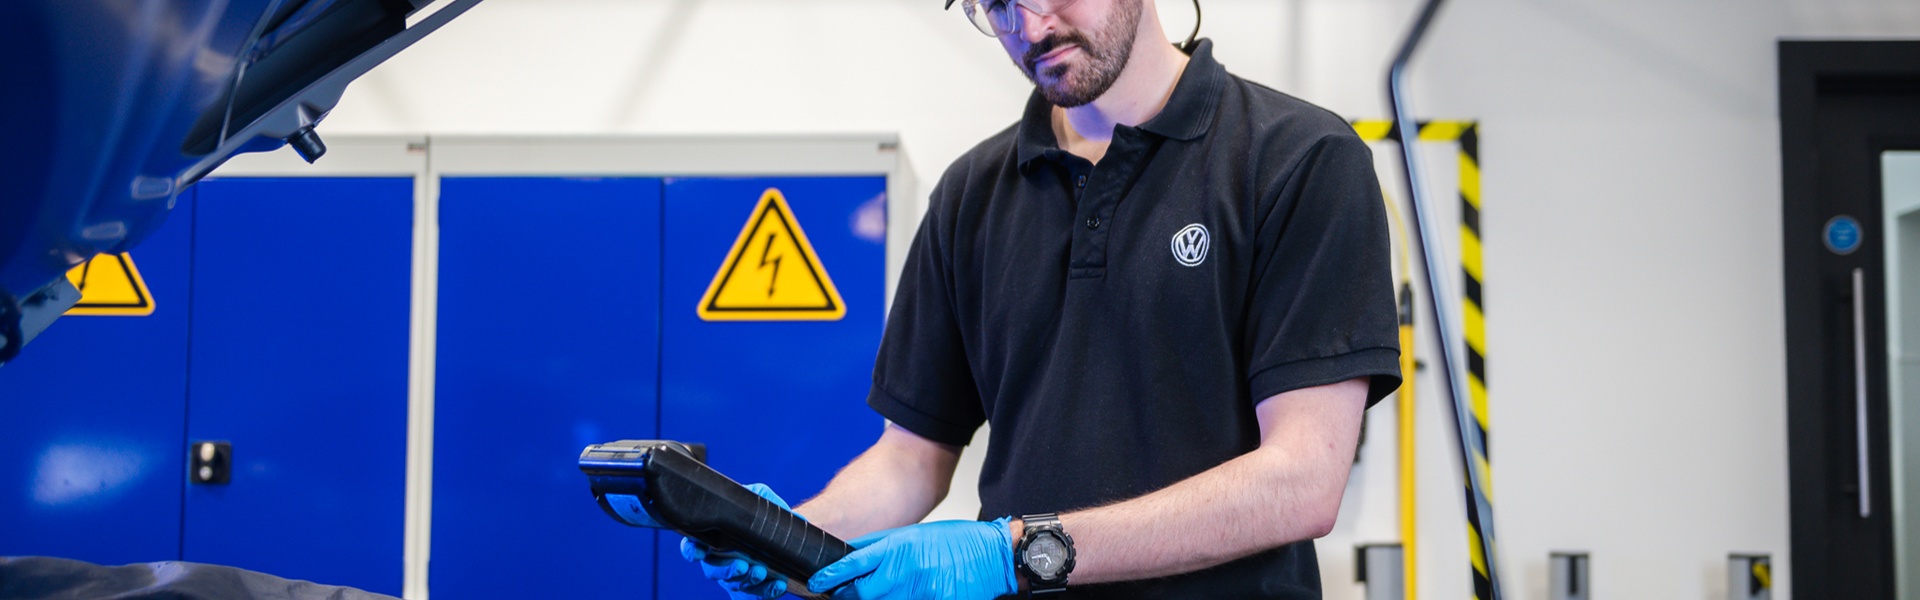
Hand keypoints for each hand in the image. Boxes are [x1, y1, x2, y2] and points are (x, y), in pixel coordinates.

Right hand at [680, 483, 791, 598]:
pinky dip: (768, 590)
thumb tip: (760, 499)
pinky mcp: (752, 592)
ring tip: (761, 572)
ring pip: (735, 584)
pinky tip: (780, 584)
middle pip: (714, 571)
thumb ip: (756, 497)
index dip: (691, 551)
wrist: (784, 539)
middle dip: (727, 570)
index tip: (698, 552)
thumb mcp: (759, 499)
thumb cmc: (763, 517)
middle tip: (742, 565)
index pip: (693, 546)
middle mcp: (719, 562)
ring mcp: (734, 579)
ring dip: (748, 580)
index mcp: (714, 539)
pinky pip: (758, 595)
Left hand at [807, 518, 1015, 599]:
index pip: (853, 564)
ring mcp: (921, 592)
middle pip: (860, 593)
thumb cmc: (956, 542)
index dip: (830, 577)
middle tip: (841, 595)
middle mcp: (906, 570)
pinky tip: (899, 597)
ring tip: (871, 597)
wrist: (993, 555)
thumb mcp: (915, 535)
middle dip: (847, 596)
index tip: (815, 583)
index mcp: (899, 547)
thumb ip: (881, 545)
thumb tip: (851, 554)